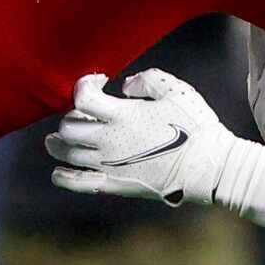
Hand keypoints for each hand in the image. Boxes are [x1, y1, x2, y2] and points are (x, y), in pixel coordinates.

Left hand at [47, 69, 237, 205]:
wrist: (206, 166)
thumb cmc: (195, 126)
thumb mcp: (176, 91)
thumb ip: (147, 80)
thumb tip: (125, 85)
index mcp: (122, 116)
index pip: (83, 96)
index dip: (85, 84)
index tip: (99, 81)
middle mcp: (108, 141)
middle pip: (68, 126)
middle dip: (72, 114)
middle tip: (85, 113)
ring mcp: (108, 165)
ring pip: (67, 153)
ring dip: (58, 143)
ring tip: (57, 138)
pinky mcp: (113, 185)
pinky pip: (77, 183)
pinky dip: (63, 177)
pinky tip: (59, 172)